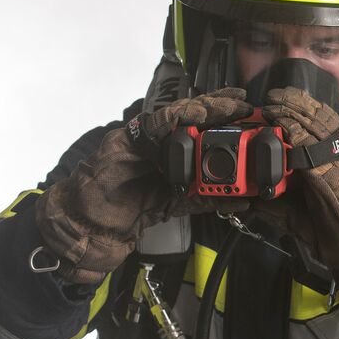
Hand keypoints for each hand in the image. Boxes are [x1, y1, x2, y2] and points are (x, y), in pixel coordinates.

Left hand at [36, 88, 252, 283]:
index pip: (184, 114)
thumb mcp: (116, 154)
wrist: (79, 235)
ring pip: (207, 169)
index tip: (238, 103)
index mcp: (144, 137)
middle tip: (258, 126)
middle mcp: (159, 155)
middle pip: (202, 138)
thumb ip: (148, 133)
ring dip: (232, 167)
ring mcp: (167, 180)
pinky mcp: (170, 205)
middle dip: (231, 131)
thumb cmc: (89, 194)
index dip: (213, 106)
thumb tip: (182, 115)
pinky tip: (241, 199)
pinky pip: (202, 200)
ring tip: (255, 162)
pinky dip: (221, 200)